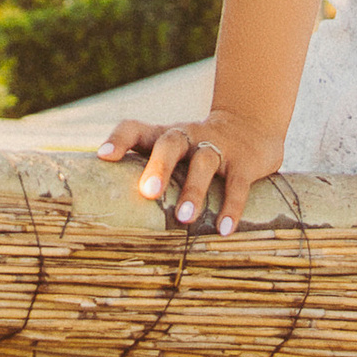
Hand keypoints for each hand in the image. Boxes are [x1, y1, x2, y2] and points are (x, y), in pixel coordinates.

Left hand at [99, 108, 286, 237]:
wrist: (252, 126)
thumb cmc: (198, 150)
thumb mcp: (174, 152)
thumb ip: (149, 172)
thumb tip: (113, 212)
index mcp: (165, 135)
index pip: (136, 128)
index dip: (119, 139)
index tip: (103, 157)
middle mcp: (189, 137)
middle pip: (170, 143)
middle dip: (159, 167)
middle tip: (148, 192)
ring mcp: (218, 147)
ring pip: (204, 162)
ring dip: (193, 190)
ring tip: (184, 219)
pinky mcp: (244, 162)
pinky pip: (237, 184)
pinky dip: (231, 206)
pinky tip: (224, 229)